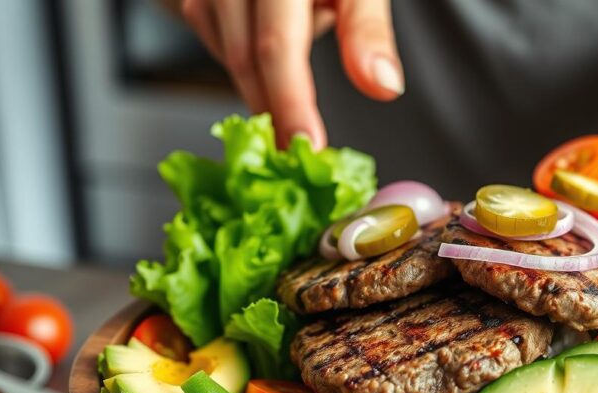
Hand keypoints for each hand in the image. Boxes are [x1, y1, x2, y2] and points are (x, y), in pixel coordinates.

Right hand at [180, 0, 404, 148]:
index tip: (308, 144)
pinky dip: (244, 65)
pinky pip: (215, 41)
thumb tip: (383, 85)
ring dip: (259, 90)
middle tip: (295, 155)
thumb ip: (367, 32)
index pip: (277, 45)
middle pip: (247, 57)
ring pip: (229, 55)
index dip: (290, 101)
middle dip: (274, 111)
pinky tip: (269, 71)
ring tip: (289, 113)